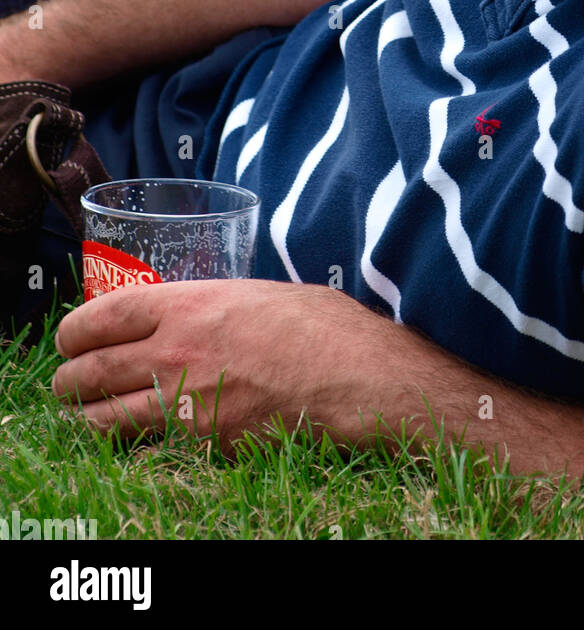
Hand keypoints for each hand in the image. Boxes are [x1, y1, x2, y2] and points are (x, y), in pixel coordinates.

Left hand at [51, 278, 373, 450]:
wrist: (356, 381)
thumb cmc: (325, 329)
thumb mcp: (262, 294)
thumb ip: (219, 303)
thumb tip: (205, 312)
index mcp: (191, 304)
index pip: (104, 315)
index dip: (75, 329)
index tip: (69, 338)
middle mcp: (176, 352)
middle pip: (90, 369)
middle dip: (69, 378)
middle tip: (69, 380)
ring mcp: (185, 402)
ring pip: (102, 418)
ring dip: (87, 417)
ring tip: (87, 414)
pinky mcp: (202, 442)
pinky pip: (143, 447)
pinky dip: (129, 444)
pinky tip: (134, 439)